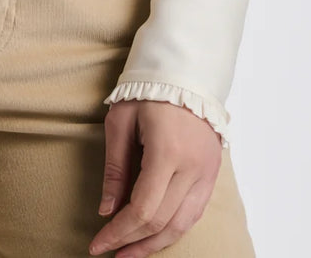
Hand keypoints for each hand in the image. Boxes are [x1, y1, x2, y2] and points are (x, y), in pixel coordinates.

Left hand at [88, 100, 222, 256]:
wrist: (184, 71)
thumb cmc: (146, 91)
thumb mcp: (120, 122)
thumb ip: (115, 168)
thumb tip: (107, 210)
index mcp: (167, 152)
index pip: (142, 209)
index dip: (119, 233)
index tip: (98, 245)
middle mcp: (192, 168)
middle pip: (162, 223)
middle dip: (133, 242)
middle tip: (110, 252)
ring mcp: (206, 173)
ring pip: (182, 225)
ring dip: (155, 243)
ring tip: (131, 252)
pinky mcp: (212, 174)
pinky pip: (194, 213)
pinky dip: (174, 229)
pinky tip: (156, 235)